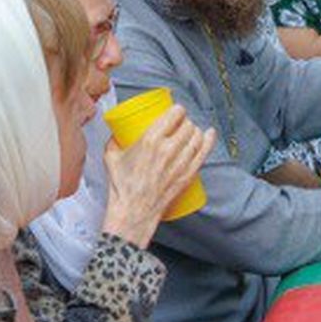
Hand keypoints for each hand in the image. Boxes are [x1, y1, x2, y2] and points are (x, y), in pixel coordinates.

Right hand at [99, 107, 213, 244]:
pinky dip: (209, 140)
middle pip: (187, 125)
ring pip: (197, 137)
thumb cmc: (122, 188)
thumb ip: (114, 141)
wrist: (133, 211)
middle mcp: (168, 149)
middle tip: (180, 124)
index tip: (175, 111)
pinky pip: (204, 153)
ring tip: (189, 131)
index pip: (174, 114)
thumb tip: (117, 133)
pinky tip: (209, 134)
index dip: (178, 110)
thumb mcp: (111, 157)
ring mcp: (180, 163)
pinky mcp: (188, 175)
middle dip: (185, 121)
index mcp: (150, 140)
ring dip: (195, 130)